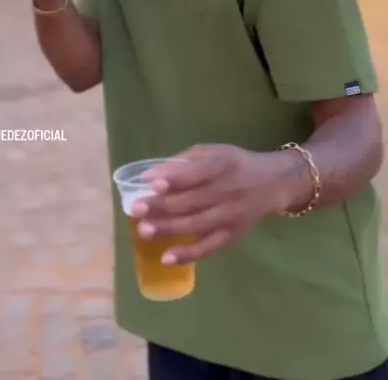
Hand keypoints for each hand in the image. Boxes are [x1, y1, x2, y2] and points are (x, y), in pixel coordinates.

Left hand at [131, 144, 289, 264]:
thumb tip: (152, 175)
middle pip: (193, 201)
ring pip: (197, 225)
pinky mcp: (233, 236)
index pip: (197, 172)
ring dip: (169, 229)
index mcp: (223, 165)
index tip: (150, 182)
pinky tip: (167, 257)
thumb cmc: (233, 164)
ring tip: (144, 230)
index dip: (174, 178)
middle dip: (162, 206)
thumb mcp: (214, 152)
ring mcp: (231, 216)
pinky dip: (188, 255)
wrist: (272, 183)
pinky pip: (209, 248)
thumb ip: (186, 161)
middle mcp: (229, 191)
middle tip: (136, 209)